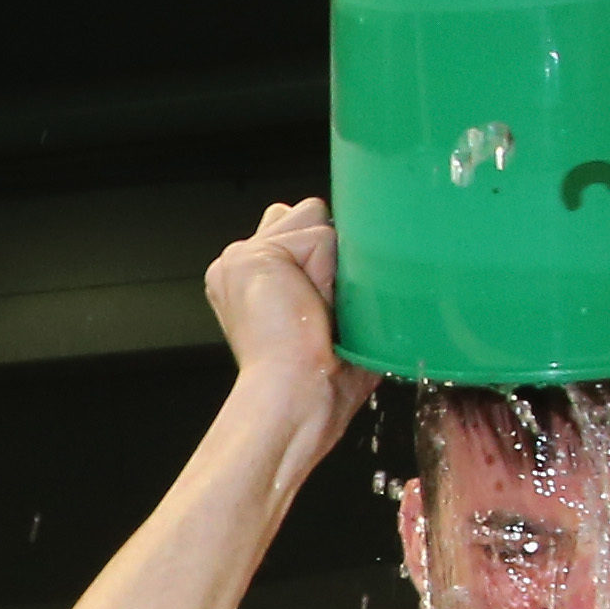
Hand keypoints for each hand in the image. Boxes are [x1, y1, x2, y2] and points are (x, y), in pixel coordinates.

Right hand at [203, 199, 374, 439]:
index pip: (297, 228)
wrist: (294, 396)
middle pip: (307, 212)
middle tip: (319, 306)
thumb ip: (332, 274)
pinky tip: (311, 308)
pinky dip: (327, 274)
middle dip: (326, 249)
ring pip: (315, 216)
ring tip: (315, 308)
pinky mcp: (256, 255)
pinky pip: (321, 239)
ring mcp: (242, 256)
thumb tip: (371, 255)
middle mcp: (238, 263)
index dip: (323, 254)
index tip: (323, 301)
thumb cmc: (315, 376)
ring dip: (329, 262)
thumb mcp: (327, 314)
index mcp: (248, 279)